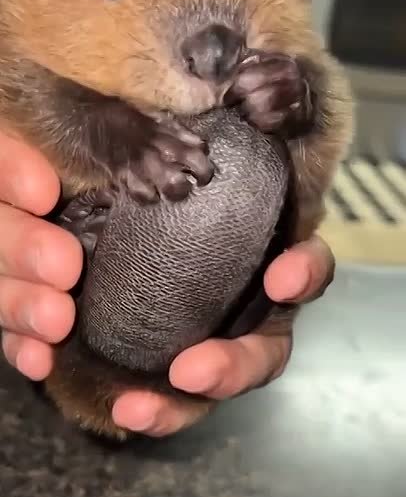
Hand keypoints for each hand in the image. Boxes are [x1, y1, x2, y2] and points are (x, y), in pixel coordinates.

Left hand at [0, 131, 334, 436]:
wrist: (145, 194)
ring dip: (192, 398)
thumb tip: (256, 88)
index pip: (306, 266)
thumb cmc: (183, 173)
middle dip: (240, 362)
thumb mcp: (210, 148)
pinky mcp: (180, 352)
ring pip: (223, 378)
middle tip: (195, 368)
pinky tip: (127, 407)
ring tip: (142, 405)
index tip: (282, 275)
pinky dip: (160, 407)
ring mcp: (219, 329)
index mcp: (269, 254)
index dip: (305, 273)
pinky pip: (177, 392)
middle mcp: (253, 300)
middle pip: (268, 343)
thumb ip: (233, 126)